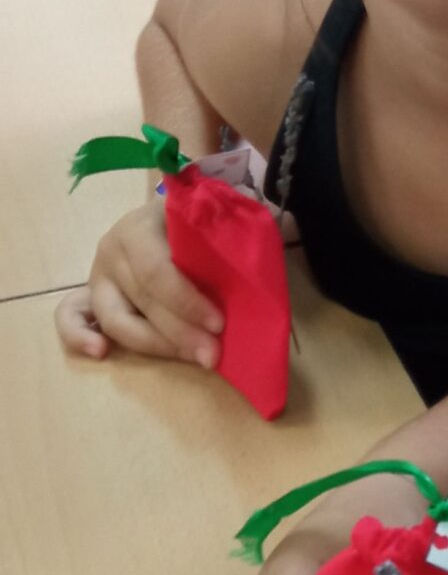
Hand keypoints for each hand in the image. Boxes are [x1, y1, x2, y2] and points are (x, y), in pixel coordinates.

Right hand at [55, 202, 222, 368]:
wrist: (171, 216)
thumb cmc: (196, 223)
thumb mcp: (208, 224)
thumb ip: (221, 245)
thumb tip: (248, 285)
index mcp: (137, 229)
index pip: (156, 272)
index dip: (186, 302)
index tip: (219, 324)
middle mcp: (111, 252)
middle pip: (141, 302)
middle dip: (180, 333)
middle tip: (214, 354)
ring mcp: (97, 276)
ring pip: (116, 320)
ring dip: (154, 345)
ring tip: (191, 358)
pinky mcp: (91, 296)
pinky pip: (71, 316)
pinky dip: (78, 336)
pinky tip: (100, 352)